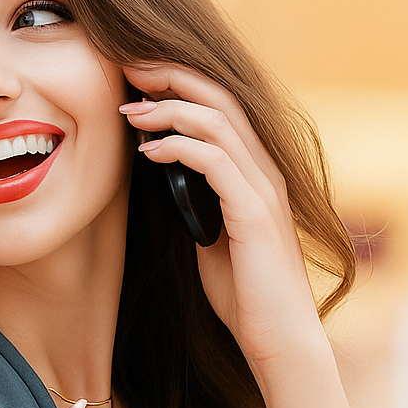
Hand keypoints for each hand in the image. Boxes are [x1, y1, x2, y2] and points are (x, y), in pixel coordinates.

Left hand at [119, 62, 325, 366]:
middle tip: (128, 69)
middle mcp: (264, 171)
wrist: (279, 338)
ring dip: (168, 110)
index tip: (136, 78)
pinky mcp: (253, 213)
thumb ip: (197, 203)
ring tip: (129, 112)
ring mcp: (262, 189)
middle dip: (171, 76)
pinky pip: (215, 161)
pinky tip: (148, 153)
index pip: (221, 106)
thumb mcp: (212, 236)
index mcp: (255, 172)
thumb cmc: (245, 293)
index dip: (180, 83)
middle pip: (220, 97)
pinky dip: (178, 148)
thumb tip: (165, 179)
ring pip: (217, 122)